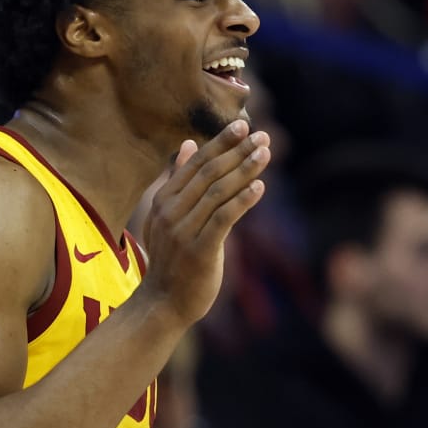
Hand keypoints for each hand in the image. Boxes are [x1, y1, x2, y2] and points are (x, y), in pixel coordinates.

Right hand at [135, 120, 268, 325]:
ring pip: (218, 192)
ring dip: (244, 171)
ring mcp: (183, 232)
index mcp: (163, 200)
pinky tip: (260, 188)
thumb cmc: (171, 259)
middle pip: (208, 173)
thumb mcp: (167, 216)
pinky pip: (223, 219)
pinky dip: (242, 201)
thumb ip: (177, 180)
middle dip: (237, 151)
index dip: (220, 143)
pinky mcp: (199, 251)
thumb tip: (188, 144)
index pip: (194, 163)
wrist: (162, 303)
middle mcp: (170, 212)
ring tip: (265, 155)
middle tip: (262, 136)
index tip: (242, 124)